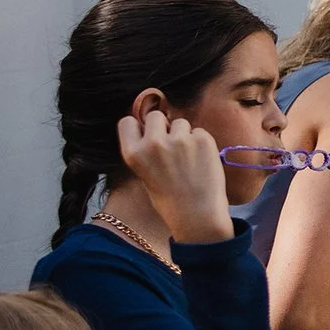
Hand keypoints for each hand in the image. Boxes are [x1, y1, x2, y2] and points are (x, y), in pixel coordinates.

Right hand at [116, 110, 233, 244]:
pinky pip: (199, 131)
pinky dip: (201, 142)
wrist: (197, 214)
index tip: (146, 135)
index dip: (139, 127)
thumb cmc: (170, 198)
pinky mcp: (202, 139)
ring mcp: (179, 140)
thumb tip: (155, 128)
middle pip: (155, 116)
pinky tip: (201, 161)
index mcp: (133, 154)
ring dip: (184, 134)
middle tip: (171, 146)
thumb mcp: (145, 174)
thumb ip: (146, 151)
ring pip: (180, 122)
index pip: (127, 122)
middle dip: (163, 126)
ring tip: (188, 159)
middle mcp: (153, 143)